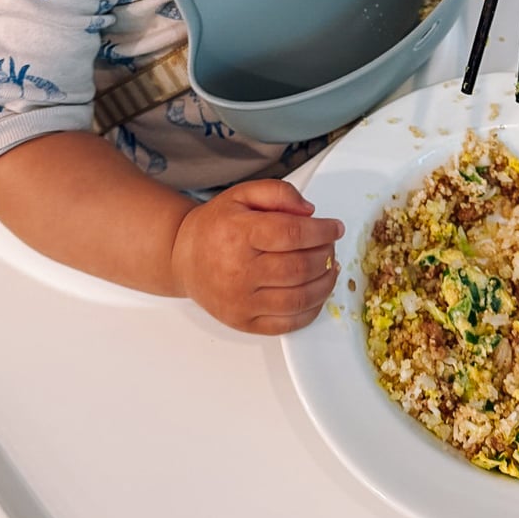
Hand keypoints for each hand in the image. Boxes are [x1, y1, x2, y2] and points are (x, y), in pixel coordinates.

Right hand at [170, 178, 343, 334]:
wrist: (183, 257)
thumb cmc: (215, 226)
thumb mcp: (243, 195)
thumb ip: (278, 193)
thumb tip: (310, 212)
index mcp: (239, 234)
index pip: (292, 234)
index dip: (322, 231)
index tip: (335, 227)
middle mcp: (239, 271)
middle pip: (299, 267)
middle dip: (325, 255)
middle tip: (330, 246)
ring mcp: (241, 301)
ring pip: (299, 298)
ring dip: (325, 283)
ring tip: (330, 268)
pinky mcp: (244, 322)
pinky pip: (288, 324)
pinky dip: (311, 310)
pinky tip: (317, 293)